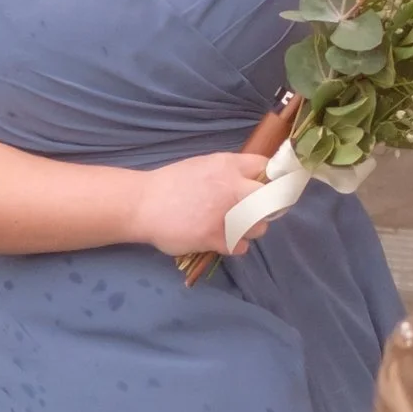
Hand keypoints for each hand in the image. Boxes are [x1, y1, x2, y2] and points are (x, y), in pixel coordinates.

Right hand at [132, 150, 272, 256]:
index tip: (268, 188)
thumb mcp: (204, 165)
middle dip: (268, 207)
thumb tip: (256, 180)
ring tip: (236, 227)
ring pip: (260, 227)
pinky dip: (235, 245)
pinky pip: (241, 246)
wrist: (141, 204)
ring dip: (251, 229)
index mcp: (227, 166)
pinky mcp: (213, 237)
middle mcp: (231, 188)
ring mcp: (224, 214)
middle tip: (257, 211)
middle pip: (272, 199)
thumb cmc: (172, 184)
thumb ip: (230, 171)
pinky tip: (224, 240)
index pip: (267, 168)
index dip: (271, 179)